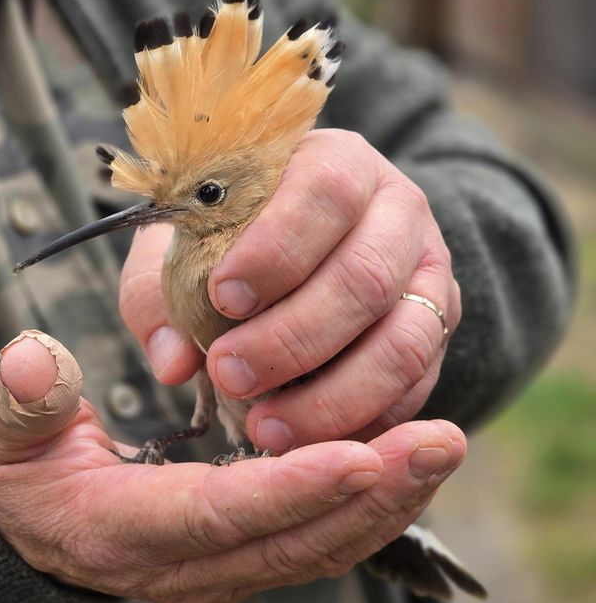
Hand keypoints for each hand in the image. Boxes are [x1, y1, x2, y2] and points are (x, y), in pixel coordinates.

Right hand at [0, 331, 465, 602]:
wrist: (27, 517)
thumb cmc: (18, 463)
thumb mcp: (2, 425)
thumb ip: (20, 398)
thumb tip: (33, 360)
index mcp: (123, 527)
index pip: (220, 513)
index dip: (291, 488)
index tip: (361, 452)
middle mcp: (181, 563)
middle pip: (292, 541)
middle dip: (372, 494)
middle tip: (439, 441)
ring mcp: (217, 565)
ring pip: (317, 548)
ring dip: (385, 502)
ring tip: (440, 446)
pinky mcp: (241, 550)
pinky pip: (316, 540)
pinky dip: (368, 508)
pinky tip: (406, 462)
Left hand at [121, 128, 460, 452]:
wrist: (319, 242)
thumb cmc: (239, 233)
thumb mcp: (190, 239)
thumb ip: (164, 289)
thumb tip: (173, 362)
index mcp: (339, 163)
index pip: (326, 191)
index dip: (277, 248)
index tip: (223, 298)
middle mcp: (399, 212)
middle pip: (366, 276)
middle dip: (293, 338)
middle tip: (229, 374)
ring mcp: (429, 275)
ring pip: (403, 342)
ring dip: (332, 397)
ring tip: (265, 428)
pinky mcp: (438, 333)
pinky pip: (416, 387)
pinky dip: (363, 422)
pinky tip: (309, 439)